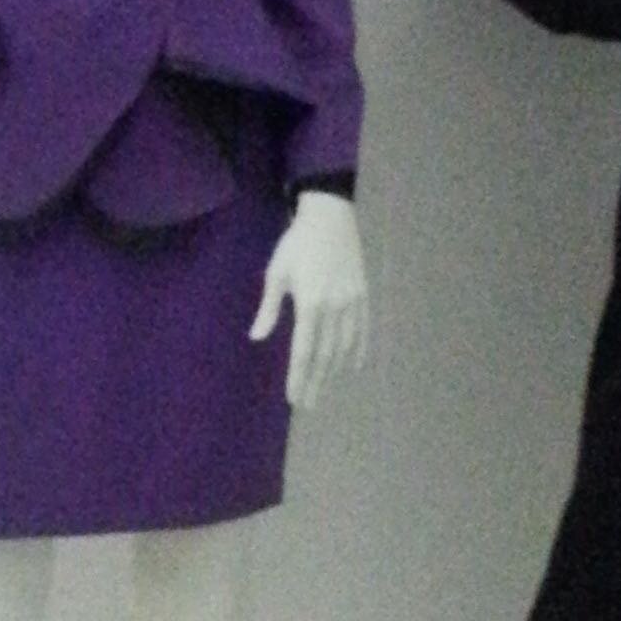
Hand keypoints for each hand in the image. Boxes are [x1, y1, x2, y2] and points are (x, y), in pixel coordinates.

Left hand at [249, 190, 369, 412]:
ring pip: (345, 347)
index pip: (304, 351)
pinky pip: (362, 331)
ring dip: (334, 370)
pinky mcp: (363, 296)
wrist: (330, 217)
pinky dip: (358, 351)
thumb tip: (257, 337)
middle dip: (316, 382)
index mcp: (311, 304)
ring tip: (324, 387)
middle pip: (325, 355)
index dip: (300, 377)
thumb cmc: (296, 244)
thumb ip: (269, 308)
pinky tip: (352, 366)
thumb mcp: (276, 273)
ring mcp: (353, 303)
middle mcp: (334, 309)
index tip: (295, 398)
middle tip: (309, 404)